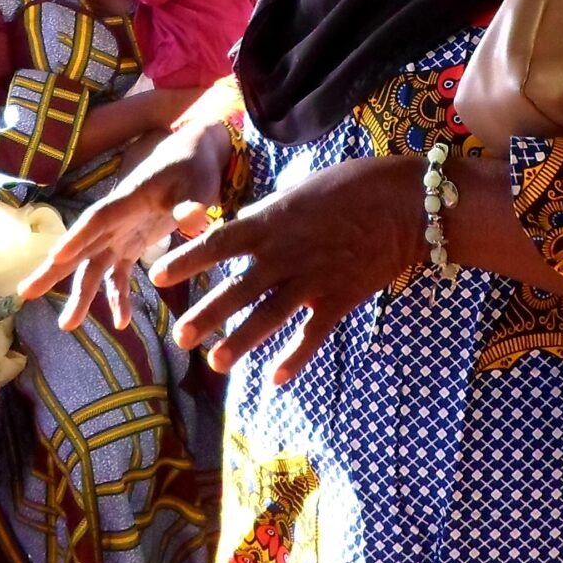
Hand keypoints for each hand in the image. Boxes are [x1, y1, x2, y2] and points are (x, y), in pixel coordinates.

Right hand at [21, 121, 230, 331]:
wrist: (191, 154)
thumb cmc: (193, 166)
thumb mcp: (201, 182)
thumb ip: (194, 203)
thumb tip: (192, 220)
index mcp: (129, 199)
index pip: (98, 218)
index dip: (78, 236)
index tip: (55, 256)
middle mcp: (116, 219)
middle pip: (80, 246)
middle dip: (54, 270)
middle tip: (26, 292)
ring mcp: (120, 233)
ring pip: (92, 266)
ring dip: (80, 294)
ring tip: (67, 325)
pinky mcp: (131, 244)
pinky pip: (117, 273)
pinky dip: (117, 296)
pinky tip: (122, 322)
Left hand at [148, 155, 425, 385]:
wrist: (405, 203)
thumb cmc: (355, 184)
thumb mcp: (302, 188)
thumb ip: (271, 212)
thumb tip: (245, 222)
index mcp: (272, 222)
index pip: (217, 244)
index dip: (185, 262)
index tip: (156, 277)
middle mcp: (284, 255)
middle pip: (236, 290)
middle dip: (206, 315)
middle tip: (180, 338)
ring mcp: (312, 280)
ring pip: (268, 318)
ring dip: (240, 341)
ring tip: (215, 362)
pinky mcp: (339, 299)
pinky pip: (312, 335)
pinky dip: (294, 358)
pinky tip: (276, 378)